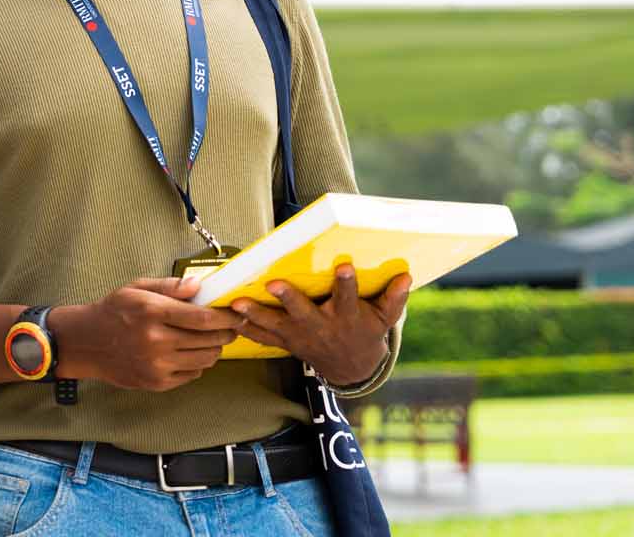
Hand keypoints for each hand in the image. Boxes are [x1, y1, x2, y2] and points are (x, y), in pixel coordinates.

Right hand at [53, 276, 246, 391]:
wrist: (86, 343)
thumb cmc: (113, 312)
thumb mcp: (136, 288)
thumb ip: (170, 286)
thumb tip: (199, 285)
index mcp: (152, 312)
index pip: (203, 318)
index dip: (226, 317)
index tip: (236, 314)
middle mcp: (155, 340)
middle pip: (209, 340)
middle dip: (227, 332)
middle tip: (231, 326)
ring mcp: (156, 364)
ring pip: (205, 359)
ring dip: (215, 348)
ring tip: (212, 339)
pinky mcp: (156, 382)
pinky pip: (192, 374)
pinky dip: (198, 363)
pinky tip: (191, 352)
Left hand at [230, 266, 409, 386]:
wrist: (351, 367)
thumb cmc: (366, 333)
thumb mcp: (384, 319)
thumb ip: (394, 298)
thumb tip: (407, 276)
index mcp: (345, 318)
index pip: (347, 298)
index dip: (346, 284)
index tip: (344, 266)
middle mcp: (320, 327)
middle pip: (303, 313)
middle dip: (289, 299)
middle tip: (274, 284)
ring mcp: (300, 337)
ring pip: (275, 326)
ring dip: (255, 315)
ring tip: (236, 303)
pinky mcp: (285, 342)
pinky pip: (261, 338)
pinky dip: (244, 330)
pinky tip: (226, 320)